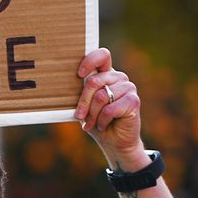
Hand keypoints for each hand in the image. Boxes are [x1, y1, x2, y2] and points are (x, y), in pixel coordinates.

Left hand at [75, 48, 145, 168]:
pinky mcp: (134, 100)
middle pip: (95, 81)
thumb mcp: (85, 106)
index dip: (90, 61)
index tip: (79, 74)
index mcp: (106, 74)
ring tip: (93, 123)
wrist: (115, 143)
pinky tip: (104, 124)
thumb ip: (81, 93)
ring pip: (101, 96)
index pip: (102, 55)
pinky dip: (102, 120)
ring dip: (93, 114)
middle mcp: (119, 78)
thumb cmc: (97, 122)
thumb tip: (63, 84)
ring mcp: (128, 87)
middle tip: (80, 116)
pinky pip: (110, 108)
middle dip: (84, 102)